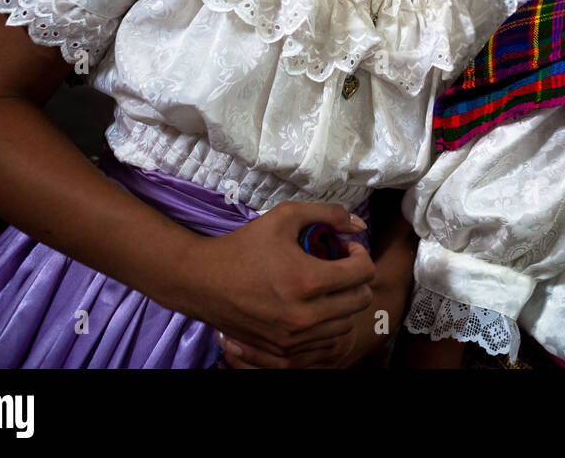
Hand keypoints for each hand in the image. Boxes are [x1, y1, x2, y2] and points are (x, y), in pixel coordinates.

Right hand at [178, 200, 374, 360]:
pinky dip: (327, 324)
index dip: (360, 255)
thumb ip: (327, 214)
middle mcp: (305, 315)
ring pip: (345, 324)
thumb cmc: (243, 246)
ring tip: (326, 287)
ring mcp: (294, 337)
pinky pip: (324, 342)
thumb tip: (359, 224)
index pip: (364, 273)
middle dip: (357, 279)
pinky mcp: (282, 350)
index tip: (344, 249)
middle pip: (361, 300)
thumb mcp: (284, 216)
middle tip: (338, 266)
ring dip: (344, 302)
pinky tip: (313, 306)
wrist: (201, 281)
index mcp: (308, 281)